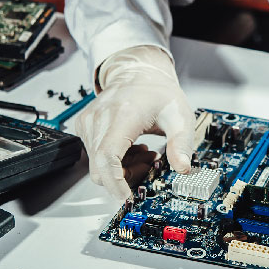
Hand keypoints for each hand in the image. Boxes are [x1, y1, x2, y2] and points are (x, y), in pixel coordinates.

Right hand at [75, 46, 193, 199]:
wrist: (138, 72)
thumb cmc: (157, 92)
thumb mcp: (180, 116)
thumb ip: (182, 143)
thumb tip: (184, 168)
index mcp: (122, 115)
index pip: (107, 157)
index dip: (115, 181)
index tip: (126, 195)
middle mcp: (99, 118)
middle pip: (101, 167)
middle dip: (126, 176)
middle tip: (150, 163)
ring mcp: (88, 123)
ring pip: (98, 165)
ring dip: (122, 168)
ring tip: (144, 150)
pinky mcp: (84, 127)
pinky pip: (94, 156)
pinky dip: (114, 159)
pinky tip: (131, 146)